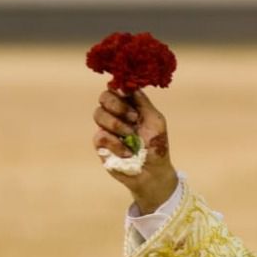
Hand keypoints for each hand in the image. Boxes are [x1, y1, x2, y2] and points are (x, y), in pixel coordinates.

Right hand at [92, 86, 177, 212]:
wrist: (153, 172)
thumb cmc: (157, 145)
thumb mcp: (155, 120)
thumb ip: (142, 101)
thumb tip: (126, 85)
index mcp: (130, 105)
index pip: (117, 88)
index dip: (119, 87)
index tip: (126, 92)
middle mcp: (116, 114)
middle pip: (104, 97)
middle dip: (118, 106)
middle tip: (134, 118)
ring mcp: (106, 128)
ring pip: (99, 114)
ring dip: (118, 125)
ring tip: (132, 137)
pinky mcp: (101, 145)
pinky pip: (100, 136)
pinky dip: (116, 144)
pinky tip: (128, 152)